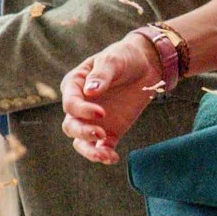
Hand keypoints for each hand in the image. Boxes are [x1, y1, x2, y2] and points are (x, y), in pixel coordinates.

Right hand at [60, 31, 165, 165]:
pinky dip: (104, 154)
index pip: (70, 104)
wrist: (146, 65)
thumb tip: (90, 91)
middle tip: (100, 132)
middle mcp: (80, 106)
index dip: (82, 111)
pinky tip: (113, 157)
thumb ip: (101, 75)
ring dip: (89, 150)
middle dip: (83, 132)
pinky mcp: (109, 131)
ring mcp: (93, 120)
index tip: (101, 113)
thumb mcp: (112, 60)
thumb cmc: (124, 57)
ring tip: (105, 154)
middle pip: (71, 126)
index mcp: (74, 86)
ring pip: (81, 141)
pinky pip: (102, 146)